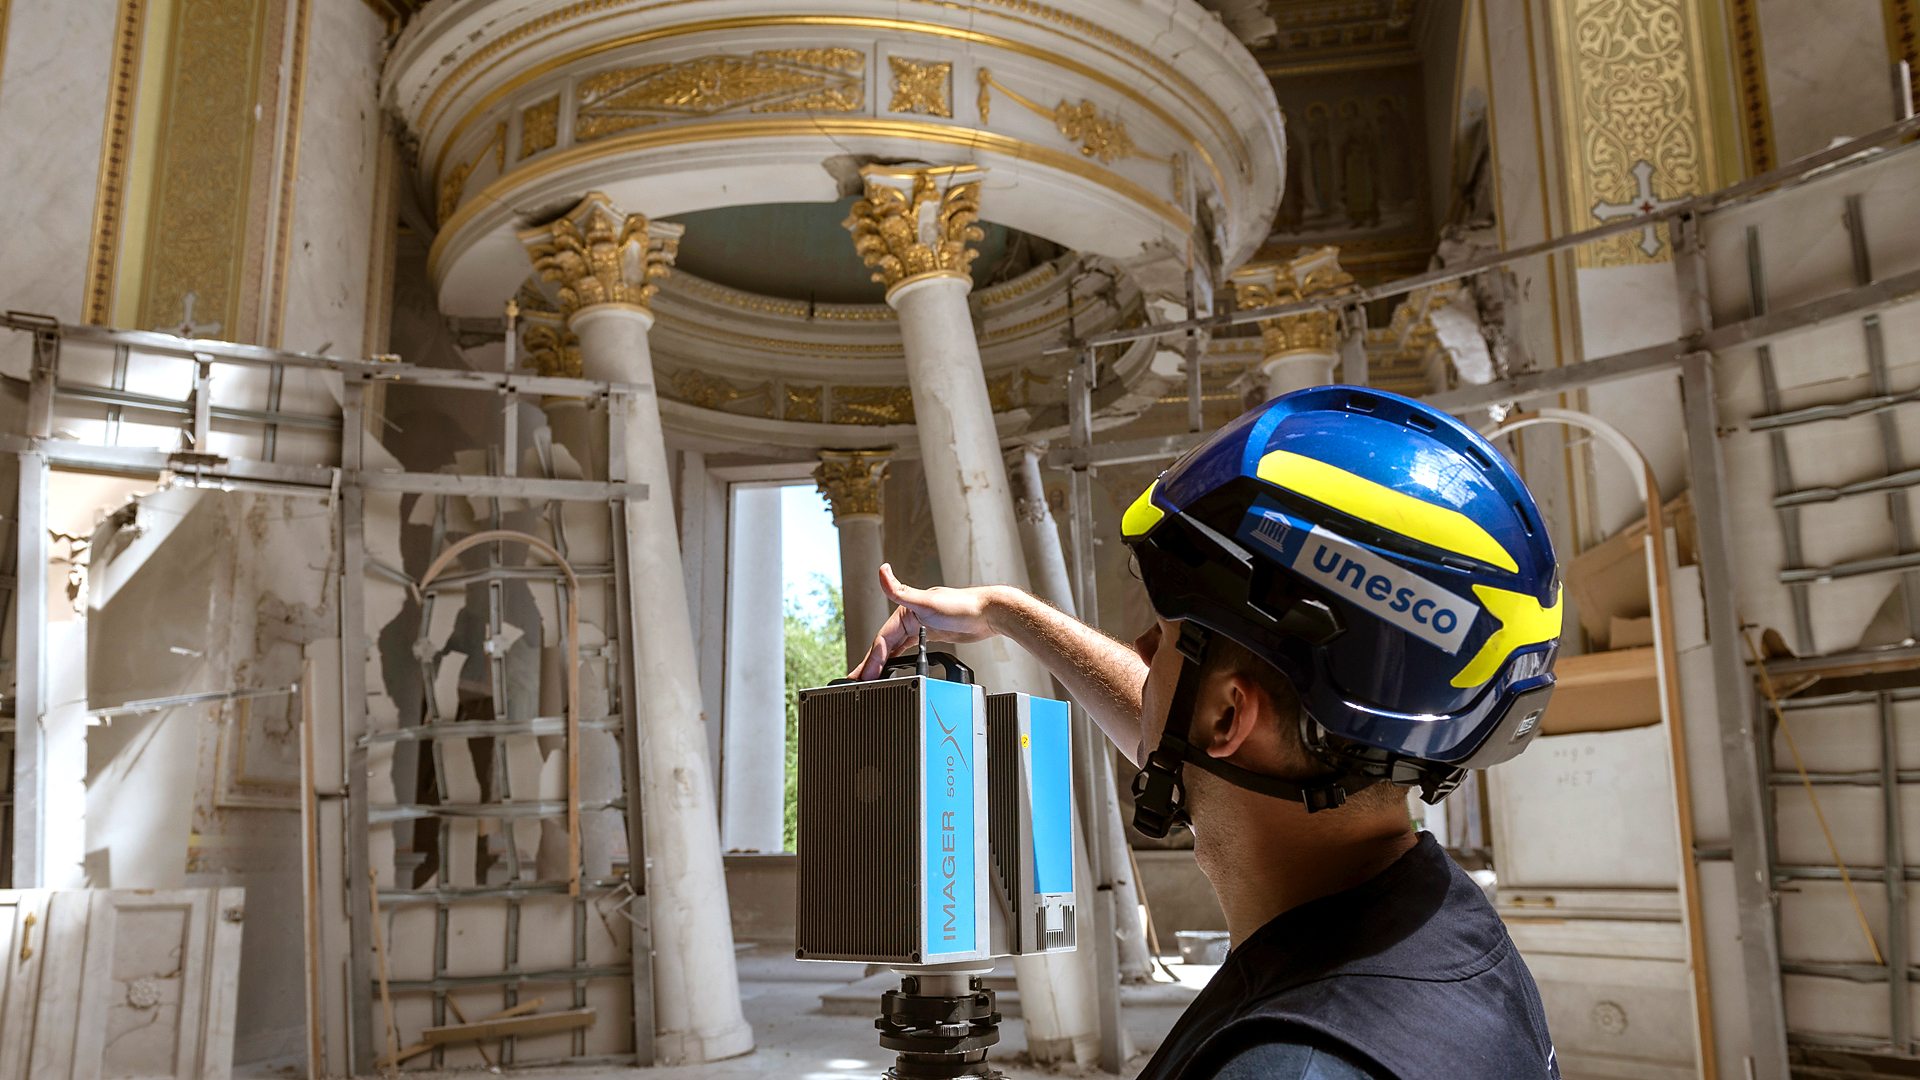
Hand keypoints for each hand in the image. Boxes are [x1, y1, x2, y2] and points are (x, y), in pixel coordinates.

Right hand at [848, 564, 1003, 679]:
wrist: (989, 614)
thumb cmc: (962, 605)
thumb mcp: (926, 601)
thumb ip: (900, 590)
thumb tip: (882, 571)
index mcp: (905, 610)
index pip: (882, 639)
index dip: (872, 658)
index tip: (865, 675)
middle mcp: (910, 618)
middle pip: (885, 646)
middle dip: (870, 664)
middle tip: (856, 680)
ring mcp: (920, 627)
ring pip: (894, 649)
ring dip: (881, 663)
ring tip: (869, 678)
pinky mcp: (931, 636)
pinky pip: (907, 650)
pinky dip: (897, 660)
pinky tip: (892, 668)